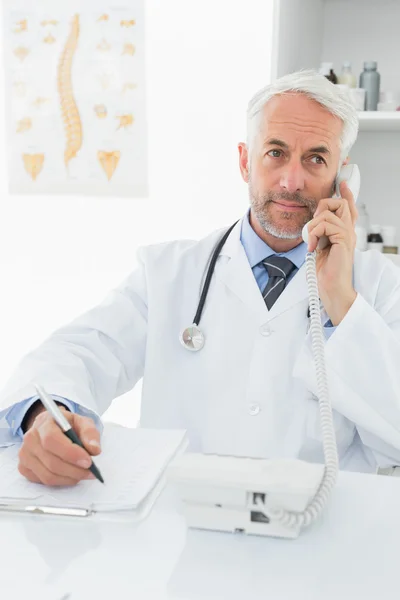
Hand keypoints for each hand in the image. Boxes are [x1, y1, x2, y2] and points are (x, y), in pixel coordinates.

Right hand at [18, 407, 100, 486]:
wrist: (51, 427)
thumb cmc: (67, 425)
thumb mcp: (82, 422)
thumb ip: (90, 433)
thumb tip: (94, 449)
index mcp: (43, 423)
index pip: (52, 440)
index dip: (70, 453)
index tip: (88, 461)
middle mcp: (30, 438)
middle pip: (51, 462)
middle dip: (74, 470)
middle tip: (91, 471)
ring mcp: (25, 455)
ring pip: (48, 475)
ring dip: (70, 478)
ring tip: (83, 474)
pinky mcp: (24, 468)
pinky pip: (43, 481)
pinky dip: (61, 481)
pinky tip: (70, 475)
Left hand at [306, 181, 357, 324]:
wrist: (331, 288)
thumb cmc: (325, 273)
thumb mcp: (320, 248)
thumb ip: (320, 234)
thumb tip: (312, 224)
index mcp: (344, 233)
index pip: (348, 209)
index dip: (346, 195)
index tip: (342, 183)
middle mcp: (349, 232)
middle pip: (340, 204)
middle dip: (323, 205)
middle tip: (313, 224)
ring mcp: (348, 235)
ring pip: (328, 213)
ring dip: (313, 225)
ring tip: (310, 241)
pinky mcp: (344, 240)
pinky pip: (326, 224)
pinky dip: (314, 234)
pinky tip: (312, 247)